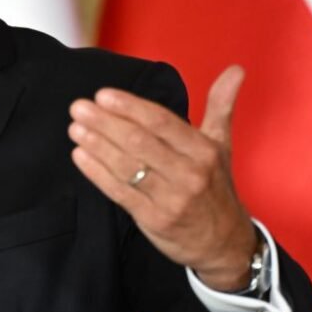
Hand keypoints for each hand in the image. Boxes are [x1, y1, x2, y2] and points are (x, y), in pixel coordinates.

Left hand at [67, 65, 257, 291]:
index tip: (103, 95)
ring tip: (75, 128)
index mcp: (203, 151)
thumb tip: (236, 68)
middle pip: (139, 142)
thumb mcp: (221, 144)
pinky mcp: (153, 219)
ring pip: (127, 166)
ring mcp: (171, 199)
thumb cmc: (215, 185)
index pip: (162, 123)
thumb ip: (221, 105)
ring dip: (97, 145)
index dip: (130, 107)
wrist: (223, 242)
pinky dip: (96, 172)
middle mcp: (189, 173)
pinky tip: (80, 155)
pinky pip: (119, 192)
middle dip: (105, 123)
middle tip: (78, 107)